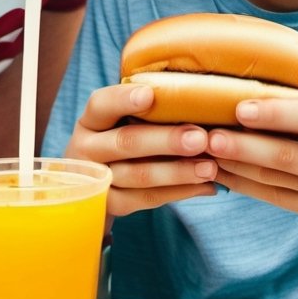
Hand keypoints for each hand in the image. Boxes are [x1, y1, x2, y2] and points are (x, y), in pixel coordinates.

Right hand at [66, 83, 218, 216]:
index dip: (123, 99)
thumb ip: (147, 109)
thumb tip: (196, 92)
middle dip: (166, 140)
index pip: (101, 104)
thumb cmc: (120, 143)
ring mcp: (96, 180)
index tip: (150, 95)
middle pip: (126, 141)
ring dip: (179, 171)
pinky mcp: (109, 205)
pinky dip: (179, 192)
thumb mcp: (120, 123)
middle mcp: (86, 148)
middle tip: (200, 138)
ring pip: (139, 175)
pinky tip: (206, 187)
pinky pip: (146, 199)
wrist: (95, 190)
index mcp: (91, 121)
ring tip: (210, 167)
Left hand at [208, 98, 297, 239]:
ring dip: (235, 165)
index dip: (276, 113)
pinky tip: (223, 173)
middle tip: (207, 135)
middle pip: (285, 154)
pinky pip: (276, 197)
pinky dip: (246, 185)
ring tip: (204, 151)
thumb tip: (268, 95)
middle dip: (241, 145)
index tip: (242, 107)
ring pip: (274, 178)